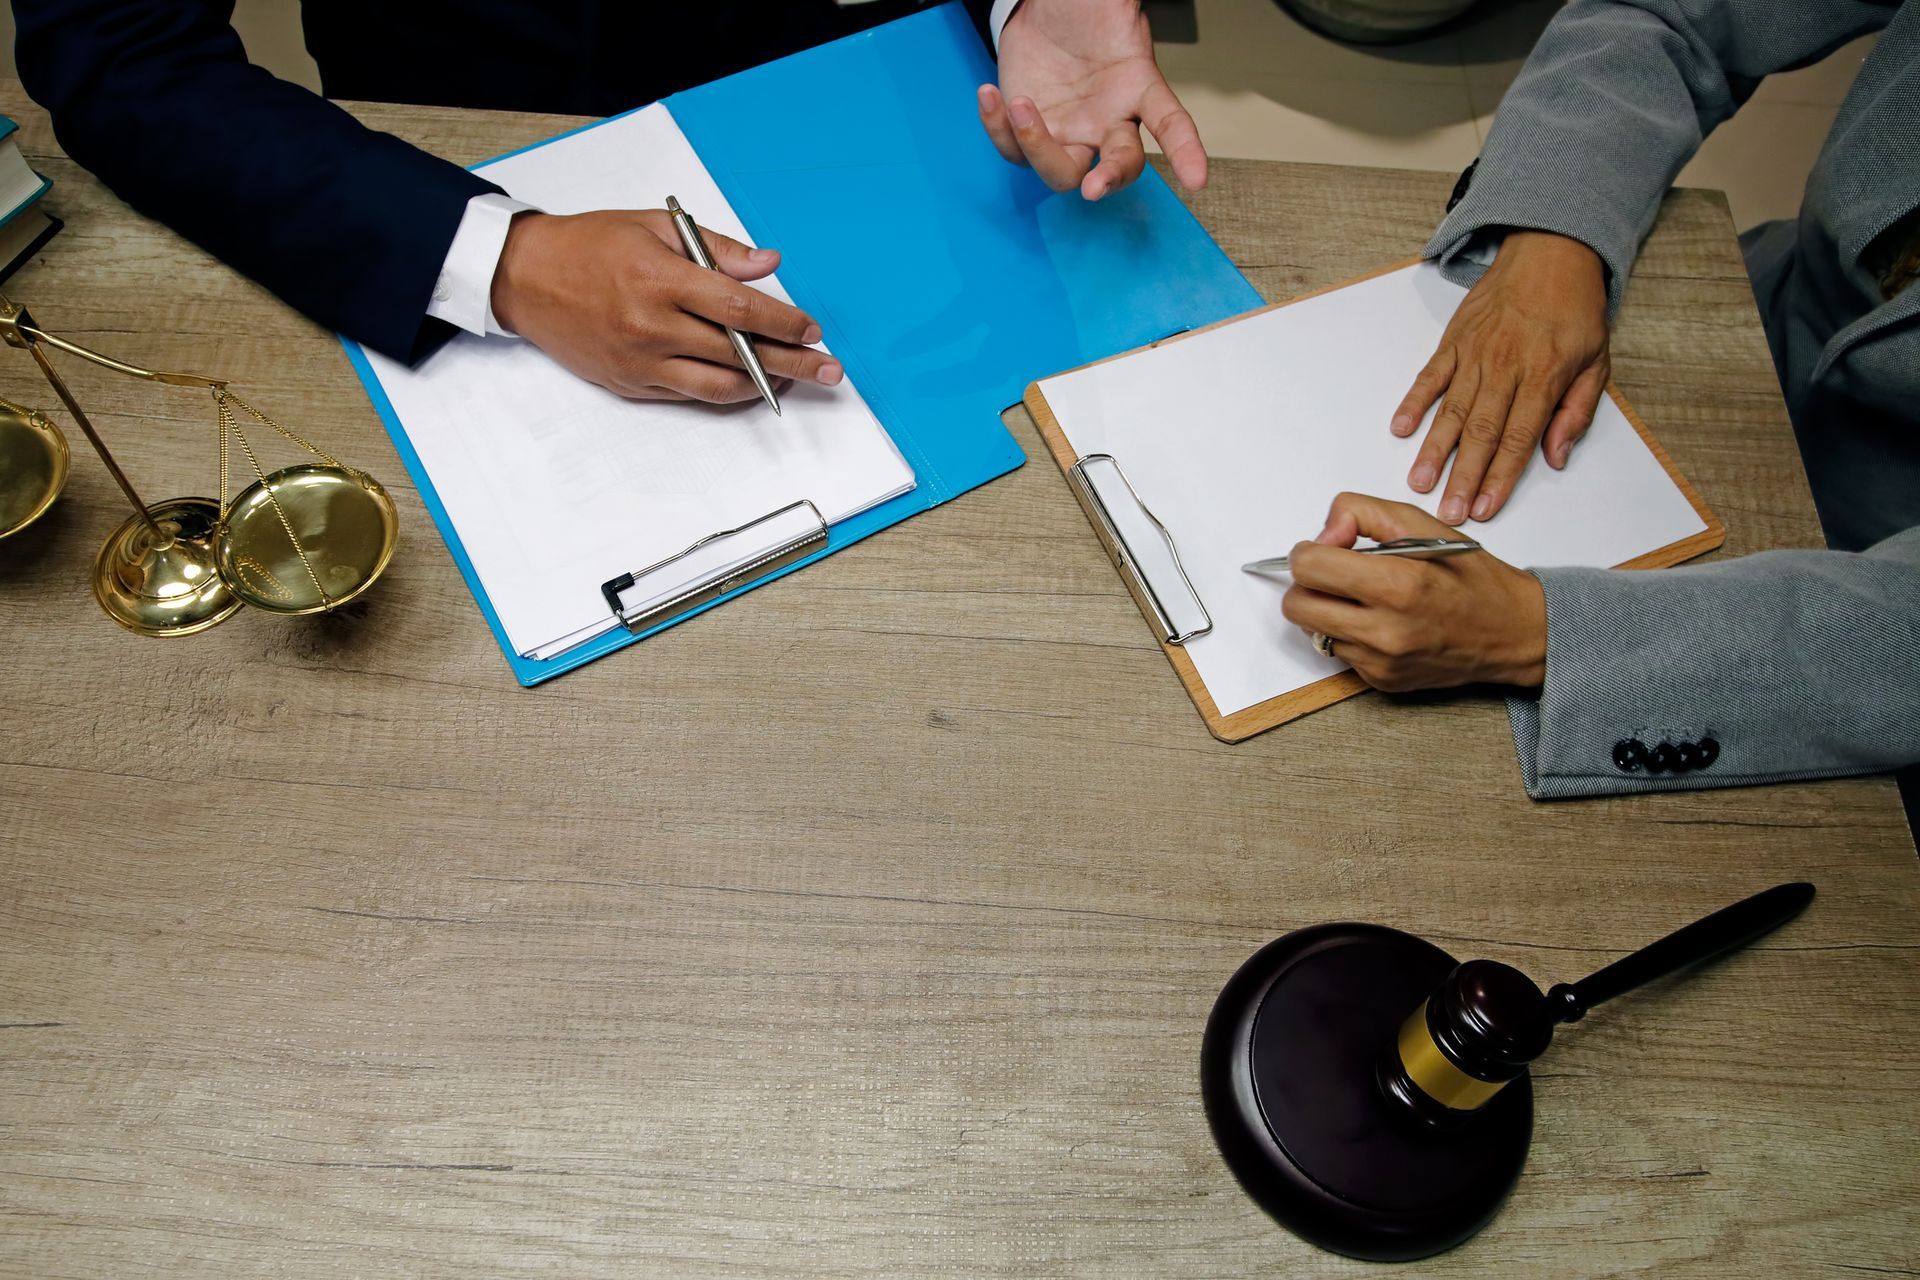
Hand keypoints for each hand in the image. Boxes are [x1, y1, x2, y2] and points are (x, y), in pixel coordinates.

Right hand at [489, 210, 844, 402]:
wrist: (525, 277)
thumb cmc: (591, 244)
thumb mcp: (655, 227)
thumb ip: (716, 248)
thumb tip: (768, 264)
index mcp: (661, 280)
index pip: (741, 309)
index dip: (785, 323)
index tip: (812, 329)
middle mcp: (652, 327)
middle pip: (739, 354)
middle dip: (792, 364)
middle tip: (828, 370)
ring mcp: (640, 362)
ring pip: (718, 387)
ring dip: (763, 386)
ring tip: (792, 378)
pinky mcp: (630, 384)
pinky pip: (690, 394)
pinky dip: (725, 391)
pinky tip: (749, 382)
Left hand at [978, 0, 1206, 199]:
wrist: (1050, 15)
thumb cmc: (1091, 14)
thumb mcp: (1113, 5)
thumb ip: (1122, 9)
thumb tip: (1124, 4)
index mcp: (1138, 91)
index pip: (1170, 124)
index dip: (1185, 151)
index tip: (1198, 180)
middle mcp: (1108, 125)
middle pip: (1116, 165)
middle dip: (1108, 179)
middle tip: (1092, 188)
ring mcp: (1069, 134)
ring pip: (1060, 171)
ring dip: (1036, 144)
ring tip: (1020, 102)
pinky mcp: (1031, 132)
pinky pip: (1014, 150)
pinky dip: (997, 128)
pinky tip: (988, 95)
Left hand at [1280, 492, 1546, 692]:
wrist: (1512, 633)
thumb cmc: (1472, 578)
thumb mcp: (1423, 524)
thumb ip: (1363, 514)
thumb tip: (1324, 534)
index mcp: (1396, 584)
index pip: (1307, 567)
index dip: (1310, 550)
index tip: (1329, 547)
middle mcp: (1384, 630)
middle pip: (1296, 606)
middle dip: (1309, 584)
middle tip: (1337, 574)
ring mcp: (1380, 661)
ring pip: (1312, 632)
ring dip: (1326, 610)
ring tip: (1362, 598)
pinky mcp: (1380, 681)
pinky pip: (1338, 654)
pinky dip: (1349, 634)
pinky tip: (1381, 622)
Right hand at [1392, 230, 1609, 524]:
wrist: (1550, 251)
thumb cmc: (1574, 308)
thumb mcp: (1597, 361)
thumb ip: (1577, 411)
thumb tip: (1557, 456)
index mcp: (1544, 376)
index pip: (1518, 438)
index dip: (1500, 478)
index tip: (1484, 507)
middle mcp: (1506, 368)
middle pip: (1481, 433)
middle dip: (1462, 476)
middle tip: (1447, 511)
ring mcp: (1475, 354)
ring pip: (1452, 410)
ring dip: (1434, 450)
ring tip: (1419, 482)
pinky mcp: (1453, 341)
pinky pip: (1430, 376)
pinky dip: (1414, 402)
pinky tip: (1401, 428)